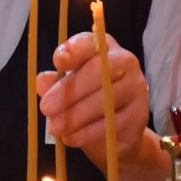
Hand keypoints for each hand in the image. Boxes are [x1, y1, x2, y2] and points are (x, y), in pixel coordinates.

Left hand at [38, 31, 150, 170]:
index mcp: (102, 48)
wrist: (117, 133)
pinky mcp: (139, 113)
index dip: (74, 51)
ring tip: (55, 127)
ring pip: (105, 98)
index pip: (90, 42)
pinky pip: (112, 123)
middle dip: (69, 90)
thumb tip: (41, 81)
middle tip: (46, 107)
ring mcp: (135, 86)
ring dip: (76, 115)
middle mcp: (124, 61)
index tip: (58, 62)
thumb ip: (54, 83)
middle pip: (98, 71)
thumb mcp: (68, 89)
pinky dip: (87, 132)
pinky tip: (70, 138)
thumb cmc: (88, 100)